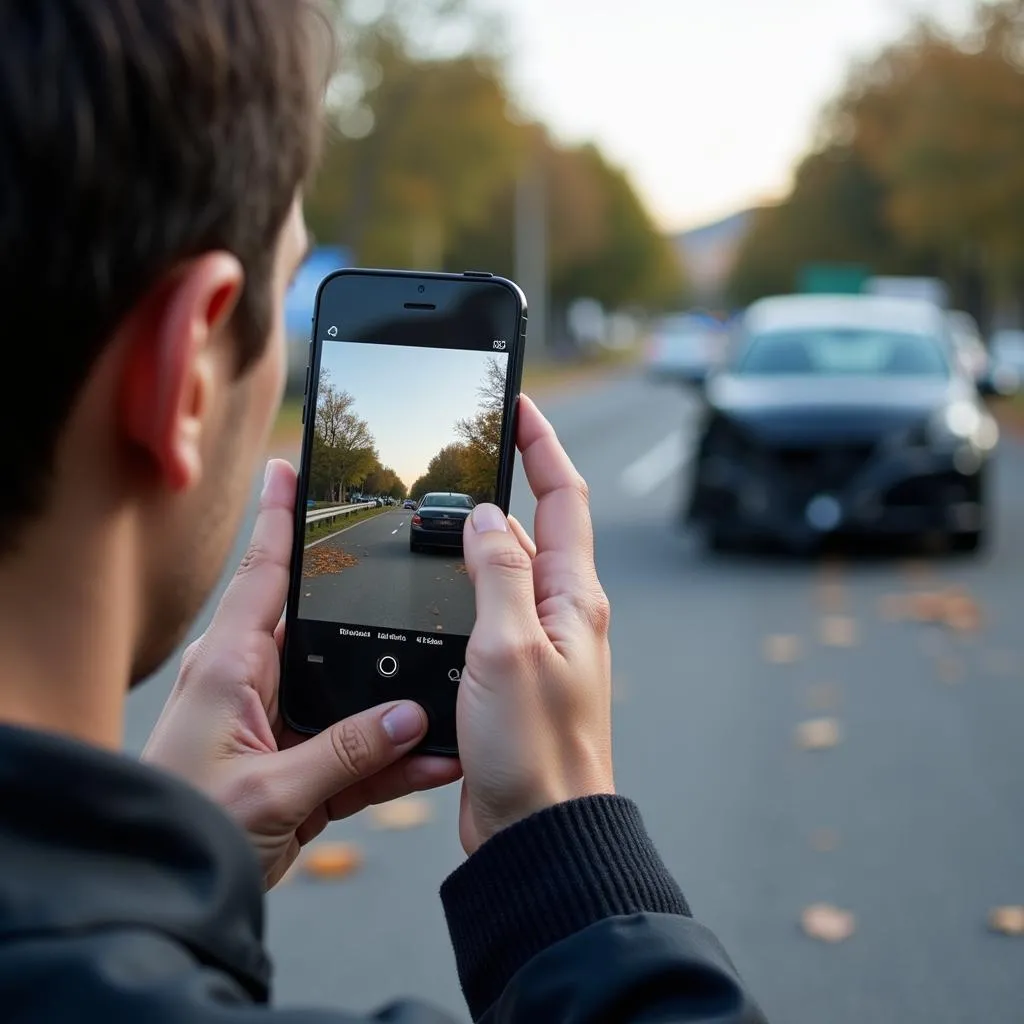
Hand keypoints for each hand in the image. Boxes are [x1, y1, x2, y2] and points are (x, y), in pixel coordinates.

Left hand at [143, 460, 461, 887]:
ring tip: (451, 696)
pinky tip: (434, 760)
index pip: (263, 575)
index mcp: (231, 666)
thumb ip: (346, 754)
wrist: (168, 893)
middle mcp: (256, 685)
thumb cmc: (189, 828)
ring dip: (397, 709)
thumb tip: (411, 722)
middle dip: (374, 617)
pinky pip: (357, 751)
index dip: (279, 518)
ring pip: (352, 699)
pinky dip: (393, 759)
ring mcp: (280, 725)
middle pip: (328, 633)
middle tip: (421, 581)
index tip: (289, 468)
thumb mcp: (269, 791)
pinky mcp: (299, 767)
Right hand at [457, 395, 613, 854]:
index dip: (542, 445)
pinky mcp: (508, 673)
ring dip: (474, 540)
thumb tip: (490, 517)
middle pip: (532, 528)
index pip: (564, 498)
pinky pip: (483, 612)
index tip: (518, 405)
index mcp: (573, 597)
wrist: (536, 829)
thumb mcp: (510, 646)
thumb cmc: (536, 750)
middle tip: (460, 454)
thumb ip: (499, 574)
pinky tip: (430, 588)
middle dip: (501, 485)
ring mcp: (533, 643)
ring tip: (435, 515)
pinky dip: (460, 589)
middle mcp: (559, 614)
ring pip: (502, 570)